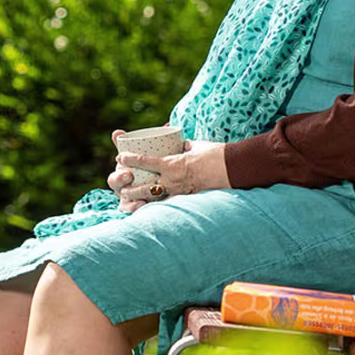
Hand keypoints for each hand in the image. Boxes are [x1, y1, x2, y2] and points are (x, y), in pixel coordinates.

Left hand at [109, 135, 230, 211]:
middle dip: (130, 189)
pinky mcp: (188, 199)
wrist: (234, 168)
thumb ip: (183, 147)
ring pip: (155, 199)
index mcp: (173, 164)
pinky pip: (169, 204)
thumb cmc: (215, 154)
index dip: (130, 159)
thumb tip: (179, 144)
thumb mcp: (195, 146)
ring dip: (140, 202)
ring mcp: (180, 192)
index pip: (145, 162)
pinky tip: (149, 210)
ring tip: (130, 202)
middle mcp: (173, 180)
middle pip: (145, 187)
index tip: (120, 157)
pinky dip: (158, 207)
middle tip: (121, 188)